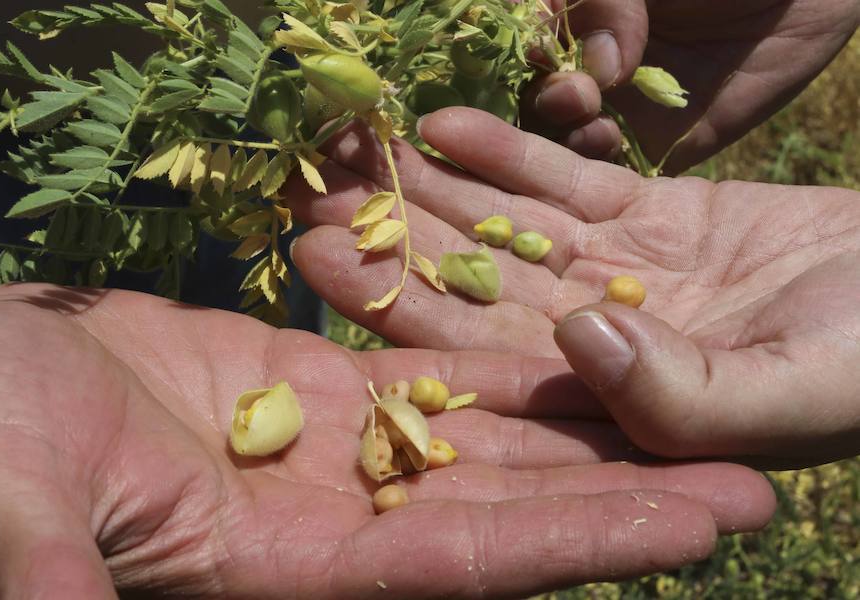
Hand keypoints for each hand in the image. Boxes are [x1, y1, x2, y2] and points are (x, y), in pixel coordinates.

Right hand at [0, 284, 772, 597]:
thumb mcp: (13, 509)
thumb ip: (59, 579)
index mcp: (284, 569)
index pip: (465, 567)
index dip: (582, 549)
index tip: (698, 532)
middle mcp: (330, 522)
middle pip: (507, 509)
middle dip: (625, 494)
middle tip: (749, 477)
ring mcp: (329, 452)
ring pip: (481, 440)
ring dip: (582, 426)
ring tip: (683, 404)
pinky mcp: (312, 389)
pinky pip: (426, 376)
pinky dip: (499, 366)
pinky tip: (572, 349)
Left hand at [288, 108, 859, 467]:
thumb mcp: (799, 389)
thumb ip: (685, 394)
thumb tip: (579, 342)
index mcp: (612, 415)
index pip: (483, 368)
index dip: (398, 316)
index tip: (322, 264)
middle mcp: (598, 351)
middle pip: (473, 295)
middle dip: (392, 243)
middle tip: (309, 192)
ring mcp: (620, 280)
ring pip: (506, 234)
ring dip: (431, 190)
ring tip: (359, 145)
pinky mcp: (651, 221)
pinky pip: (566, 185)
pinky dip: (509, 153)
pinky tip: (440, 123)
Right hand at [524, 0, 858, 171]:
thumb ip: (607, 2)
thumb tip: (600, 67)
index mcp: (574, 19)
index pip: (524, 45)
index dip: (523, 58)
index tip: (539, 56)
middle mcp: (584, 68)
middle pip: (532, 98)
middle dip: (543, 100)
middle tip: (575, 94)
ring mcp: (616, 109)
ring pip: (562, 138)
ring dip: (563, 135)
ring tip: (592, 121)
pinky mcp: (653, 145)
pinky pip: (611, 167)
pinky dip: (599, 164)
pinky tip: (610, 145)